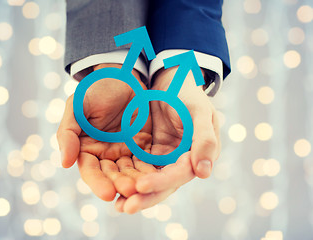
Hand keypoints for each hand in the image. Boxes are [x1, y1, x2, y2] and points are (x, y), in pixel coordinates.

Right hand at [57, 63, 152, 200]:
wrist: (121, 78)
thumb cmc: (95, 91)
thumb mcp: (76, 107)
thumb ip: (68, 133)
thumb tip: (65, 162)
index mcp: (87, 149)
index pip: (90, 170)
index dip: (98, 182)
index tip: (107, 193)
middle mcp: (105, 155)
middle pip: (111, 175)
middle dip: (120, 185)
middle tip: (130, 191)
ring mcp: (125, 152)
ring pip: (130, 172)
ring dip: (136, 182)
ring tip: (143, 188)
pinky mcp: (143, 146)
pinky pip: (146, 161)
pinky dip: (150, 170)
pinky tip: (157, 177)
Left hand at [115, 67, 220, 212]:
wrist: (170, 81)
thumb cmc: (187, 93)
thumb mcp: (199, 111)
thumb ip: (204, 139)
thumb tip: (204, 173)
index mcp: (197, 154)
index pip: (180, 174)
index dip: (161, 182)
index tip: (141, 186)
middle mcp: (181, 161)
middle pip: (164, 185)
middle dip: (146, 197)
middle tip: (125, 207)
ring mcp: (165, 158)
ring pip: (150, 180)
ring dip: (134, 193)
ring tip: (117, 205)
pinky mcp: (150, 153)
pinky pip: (138, 168)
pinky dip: (128, 178)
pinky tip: (113, 186)